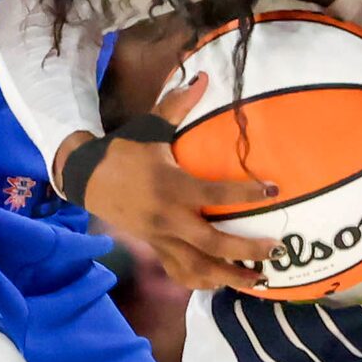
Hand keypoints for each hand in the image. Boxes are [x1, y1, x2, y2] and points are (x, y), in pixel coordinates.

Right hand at [63, 73, 280, 291]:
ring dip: (229, 277)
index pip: (216, 195)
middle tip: (276, 248)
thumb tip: (204, 76)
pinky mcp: (154, 248)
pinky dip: (203, 282)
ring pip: (197, 268)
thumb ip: (179, 104)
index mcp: (172, 186)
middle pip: (213, 243)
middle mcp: (168, 217)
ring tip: (259, 280)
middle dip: (247, 249)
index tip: (274, 191)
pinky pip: (180, 273)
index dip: (247, 194)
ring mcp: (160, 238)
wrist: (85, 177)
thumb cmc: (124, 150)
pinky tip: (226, 284)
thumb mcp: (150, 127)